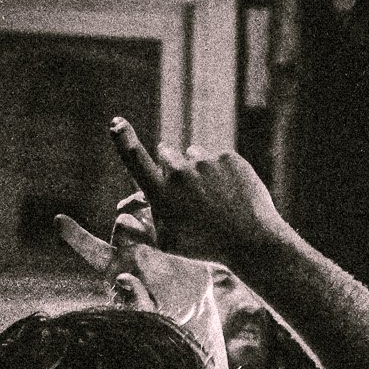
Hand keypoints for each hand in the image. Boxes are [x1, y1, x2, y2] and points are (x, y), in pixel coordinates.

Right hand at [106, 118, 290, 260]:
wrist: (252, 241)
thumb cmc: (205, 246)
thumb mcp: (168, 243)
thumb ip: (142, 227)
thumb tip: (122, 218)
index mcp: (161, 193)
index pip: (135, 160)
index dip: (123, 138)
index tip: (116, 122)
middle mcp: (180, 173)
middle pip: (166, 154)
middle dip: (171, 165)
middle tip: (189, 192)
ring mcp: (205, 162)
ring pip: (193, 154)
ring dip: (198, 168)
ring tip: (213, 196)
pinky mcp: (228, 157)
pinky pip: (217, 157)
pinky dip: (222, 170)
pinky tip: (231, 192)